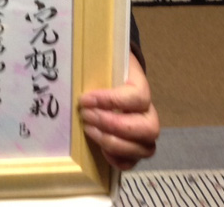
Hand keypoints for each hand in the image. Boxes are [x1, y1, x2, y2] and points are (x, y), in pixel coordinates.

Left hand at [78, 51, 159, 169]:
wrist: (115, 79)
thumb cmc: (108, 71)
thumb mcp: (105, 61)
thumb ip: (97, 64)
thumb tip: (75, 63)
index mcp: (142, 89)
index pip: (137, 98)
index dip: (111, 101)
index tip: (85, 99)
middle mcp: (149, 114)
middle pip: (146, 128)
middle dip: (112, 124)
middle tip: (85, 116)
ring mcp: (144, 135)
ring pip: (143, 148)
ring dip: (112, 142)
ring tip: (88, 129)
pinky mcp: (134, 149)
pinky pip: (133, 162)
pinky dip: (117, 159)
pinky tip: (100, 149)